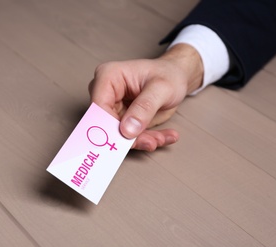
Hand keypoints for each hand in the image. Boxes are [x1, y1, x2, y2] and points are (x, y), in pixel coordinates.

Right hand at [88, 44, 202, 150]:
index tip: (128, 138)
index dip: (110, 126)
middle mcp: (106, 92)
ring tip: (160, 138)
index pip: (100, 106)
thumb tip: (127, 130)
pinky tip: (163, 137)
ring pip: (119, 134)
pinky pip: (129, 137)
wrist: (176, 77)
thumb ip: (144, 108)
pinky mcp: (122, 120)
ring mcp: (113, 108)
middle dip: (130, 137)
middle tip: (151, 141)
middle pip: (107, 123)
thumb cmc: (168, 75)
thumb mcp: (162, 89)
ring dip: (141, 140)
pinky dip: (146, 139)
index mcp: (109, 76)